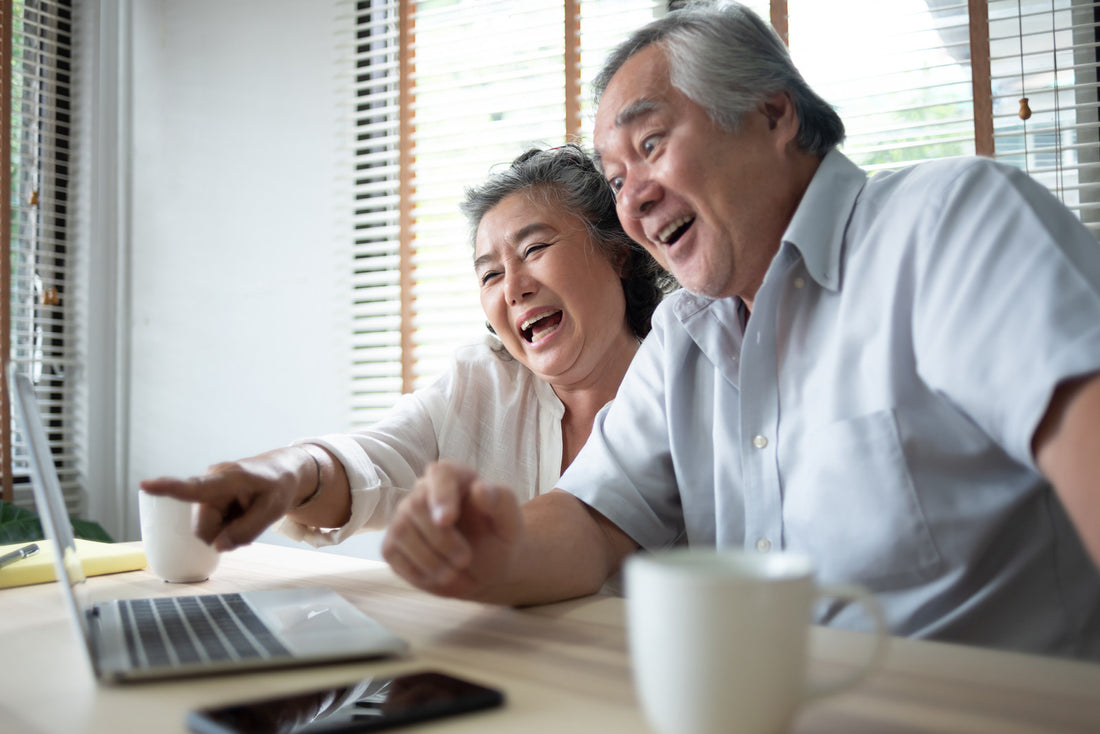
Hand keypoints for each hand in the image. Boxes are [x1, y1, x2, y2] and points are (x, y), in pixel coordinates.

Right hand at [140, 447, 312, 551]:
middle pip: (203, 527)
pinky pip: (209, 522)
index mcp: (229, 478)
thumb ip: (246, 531)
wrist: (280, 471)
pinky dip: (224, 524)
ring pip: (206, 528)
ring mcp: (206, 487)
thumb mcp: (272, 511)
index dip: (169, 488)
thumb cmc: (277, 486)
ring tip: (244, 513)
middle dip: (223, 533)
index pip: (196, 487)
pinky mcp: (205, 494)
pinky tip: (238, 513)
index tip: (144, 485)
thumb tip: (217, 546)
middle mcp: (211, 479)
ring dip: (225, 528)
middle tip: (248, 519)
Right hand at [382, 461, 520, 600]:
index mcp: (455, 477)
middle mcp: (423, 492)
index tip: (447, 520)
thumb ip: (501, 502)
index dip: (440, 495)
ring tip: (456, 571)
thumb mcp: (510, 522)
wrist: (488, 566)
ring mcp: (403, 518)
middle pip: (415, 506)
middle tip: (464, 559)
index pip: (440, 473)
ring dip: (431, 559)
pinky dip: (418, 571)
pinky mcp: (393, 544)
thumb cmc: (498, 536)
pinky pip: (393, 554)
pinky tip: (440, 576)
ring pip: (401, 531)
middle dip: (440, 539)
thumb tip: (480, 489)